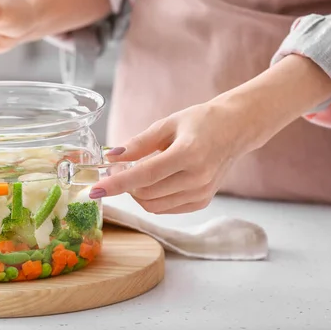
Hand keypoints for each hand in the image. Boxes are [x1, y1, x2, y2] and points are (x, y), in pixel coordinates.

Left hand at [89, 102, 255, 213]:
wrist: (236, 129)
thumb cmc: (201, 121)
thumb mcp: (168, 124)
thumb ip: (138, 143)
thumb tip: (111, 156)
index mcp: (188, 154)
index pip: (144, 175)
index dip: (116, 184)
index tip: (95, 189)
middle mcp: (197, 178)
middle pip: (146, 193)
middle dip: (123, 184)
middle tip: (117, 167)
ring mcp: (201, 193)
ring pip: (153, 205)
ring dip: (136, 192)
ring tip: (134, 172)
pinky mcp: (202, 201)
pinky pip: (166, 208)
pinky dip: (151, 198)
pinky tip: (152, 181)